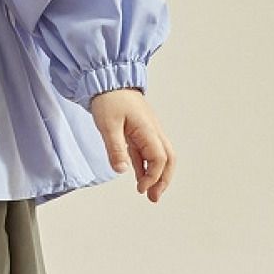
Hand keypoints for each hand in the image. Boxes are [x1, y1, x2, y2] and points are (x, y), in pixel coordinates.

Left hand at [89, 87, 174, 202]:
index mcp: (148, 129)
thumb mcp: (108, 124)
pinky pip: (146, 149)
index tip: (141, 188)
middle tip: (154, 197)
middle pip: (167, 159)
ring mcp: (147, 128)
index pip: (159, 159)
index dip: (152, 176)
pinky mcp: (138, 127)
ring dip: (155, 173)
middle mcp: (152, 129)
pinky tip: (138, 174)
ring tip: (148, 192)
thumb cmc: (108, 97)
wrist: (105, 76)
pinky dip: (145, 163)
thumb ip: (115, 148)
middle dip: (163, 180)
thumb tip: (121, 170)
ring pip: (158, 155)